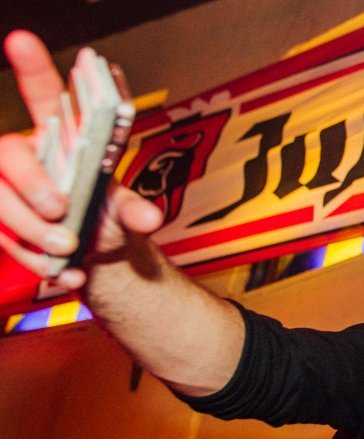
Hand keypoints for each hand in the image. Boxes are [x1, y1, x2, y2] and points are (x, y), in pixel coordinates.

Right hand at [0, 30, 161, 288]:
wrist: (95, 257)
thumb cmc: (105, 219)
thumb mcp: (125, 214)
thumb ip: (135, 212)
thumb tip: (149, 216)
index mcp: (57, 139)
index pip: (42, 96)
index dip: (32, 68)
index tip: (23, 40)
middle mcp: (25, 158)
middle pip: (6, 156)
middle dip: (32, 185)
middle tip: (62, 211)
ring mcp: (7, 191)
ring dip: (32, 231)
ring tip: (69, 249)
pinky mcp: (0, 224)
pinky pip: (3, 238)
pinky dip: (36, 260)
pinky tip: (66, 272)